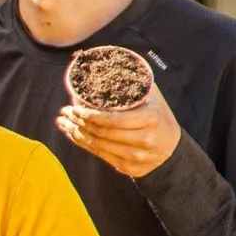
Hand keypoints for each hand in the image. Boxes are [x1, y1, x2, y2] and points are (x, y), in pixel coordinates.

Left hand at [56, 84, 181, 178]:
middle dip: (78, 121)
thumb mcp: (153, 98)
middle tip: (65, 111)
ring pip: (97, 145)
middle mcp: (143, 140)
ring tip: (63, 121)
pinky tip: (72, 133)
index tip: (75, 107)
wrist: (172, 150)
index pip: (113, 120)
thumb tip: (108, 68)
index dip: (90, 115)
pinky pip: (99, 155)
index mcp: (149, 120)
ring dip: (75, 133)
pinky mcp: (127, 167)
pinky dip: (82, 143)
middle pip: (102, 133)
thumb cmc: (158, 117)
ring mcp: (135, 156)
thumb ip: (133, 84)